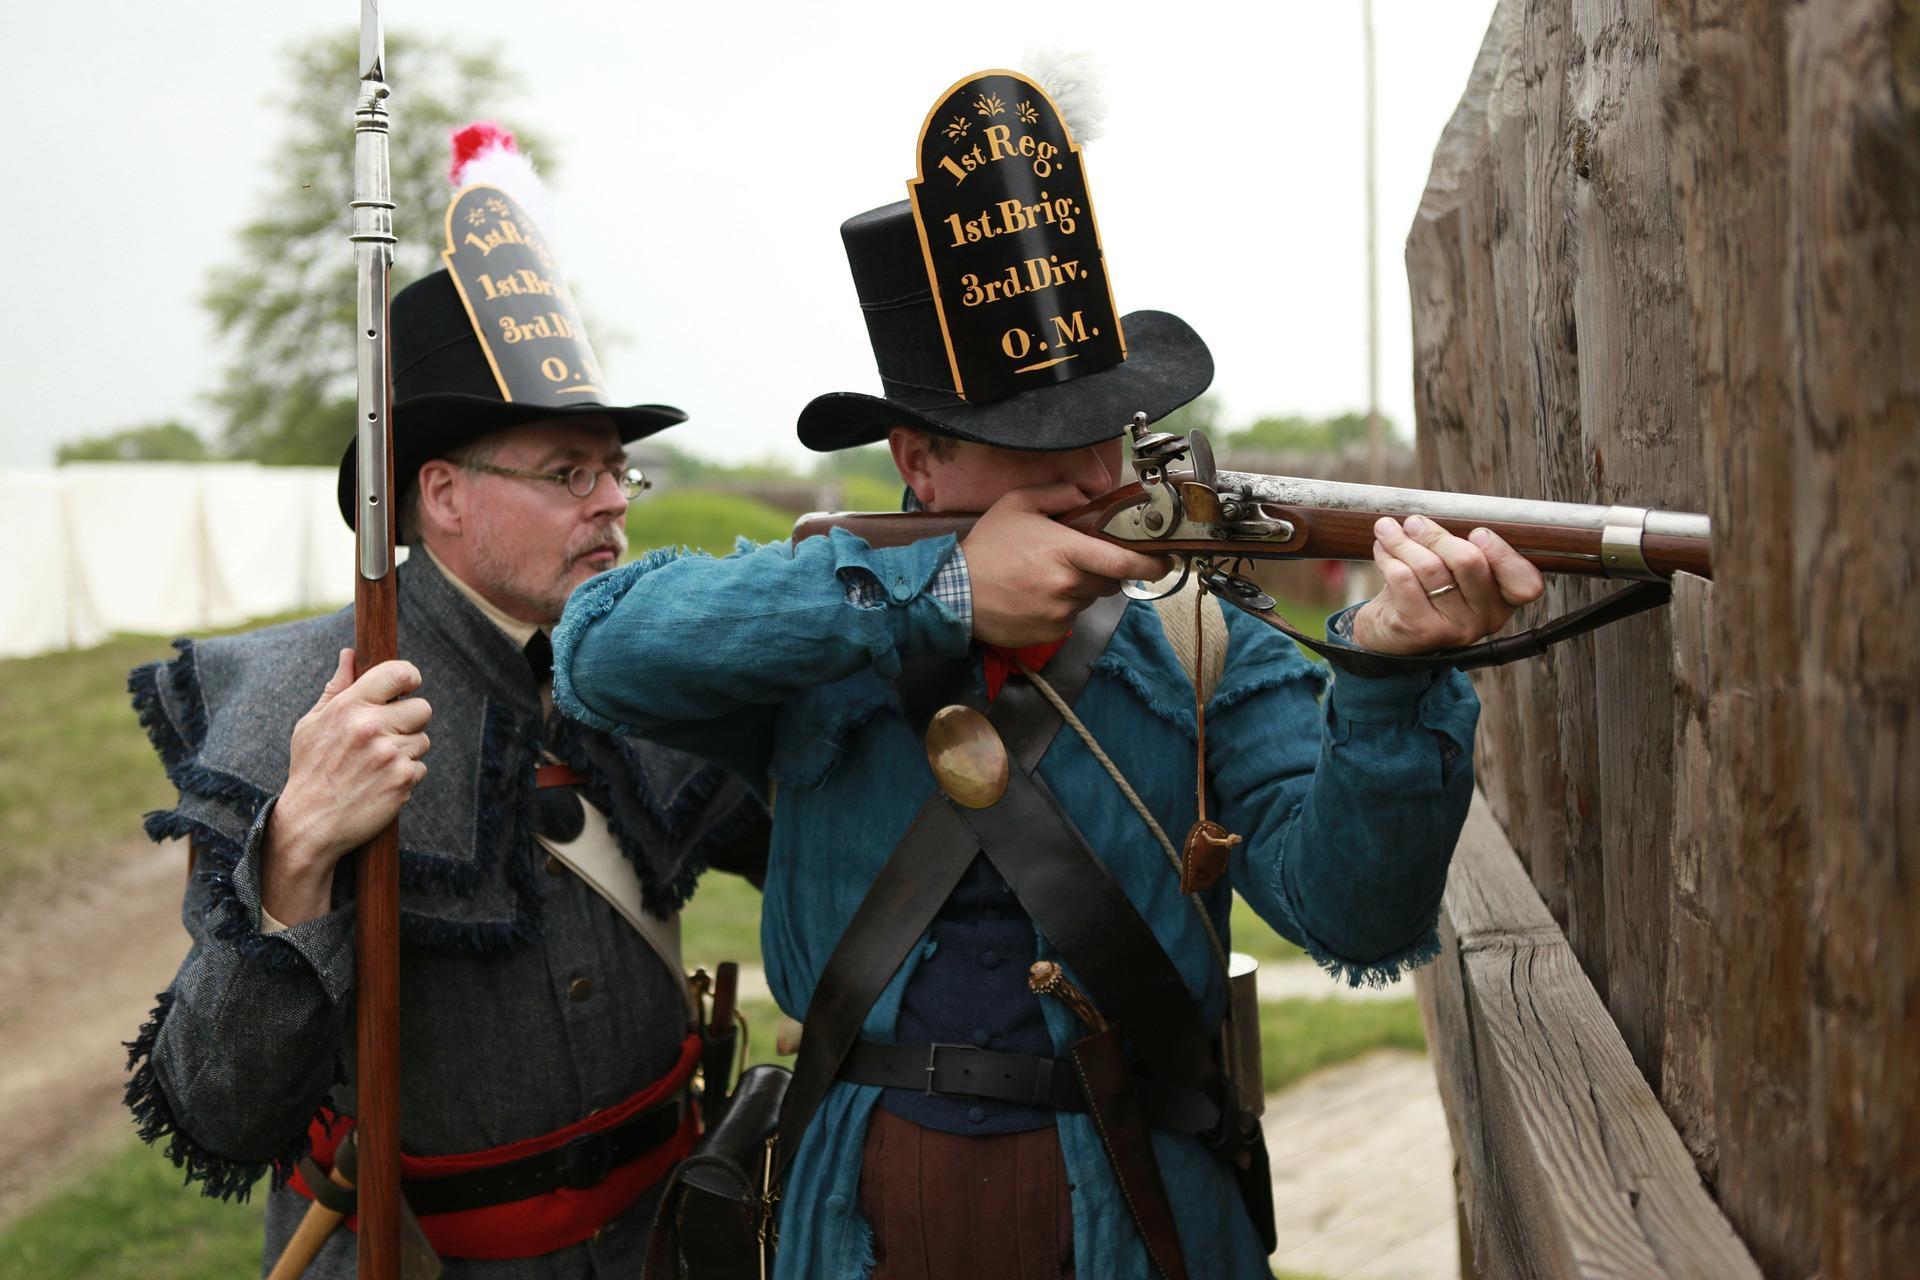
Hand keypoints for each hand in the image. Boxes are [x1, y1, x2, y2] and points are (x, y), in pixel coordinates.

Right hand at [262, 649, 431, 924]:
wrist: (311, 823)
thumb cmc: (310, 770)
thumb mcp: (312, 725)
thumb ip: (336, 688)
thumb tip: (350, 654)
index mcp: (348, 707)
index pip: (398, 673)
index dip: (410, 677)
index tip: (408, 686)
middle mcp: (371, 726)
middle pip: (422, 708)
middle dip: (410, 721)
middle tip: (388, 736)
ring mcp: (389, 753)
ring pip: (422, 740)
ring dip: (406, 751)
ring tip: (376, 765)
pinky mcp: (403, 778)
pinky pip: (420, 767)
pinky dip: (406, 776)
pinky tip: (380, 784)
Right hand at [960, 484, 1173, 646]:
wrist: (954, 592)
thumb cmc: (986, 547)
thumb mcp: (1017, 503)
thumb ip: (1059, 494)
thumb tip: (1089, 497)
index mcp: (1066, 551)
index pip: (1123, 562)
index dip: (1152, 563)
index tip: (1166, 559)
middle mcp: (1068, 585)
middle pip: (1109, 582)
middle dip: (1103, 571)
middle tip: (1077, 560)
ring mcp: (1061, 612)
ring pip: (1089, 600)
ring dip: (1078, 589)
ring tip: (1044, 578)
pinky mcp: (1051, 633)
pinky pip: (1070, 618)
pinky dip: (1061, 607)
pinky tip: (1035, 596)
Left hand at [1349, 515, 1544, 653]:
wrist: (1389, 634)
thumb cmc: (1427, 592)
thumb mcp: (1452, 571)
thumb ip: (1462, 547)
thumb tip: (1450, 511)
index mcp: (1504, 600)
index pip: (1525, 582)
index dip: (1502, 553)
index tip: (1477, 532)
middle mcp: (1486, 619)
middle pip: (1468, 560)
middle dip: (1435, 535)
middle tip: (1414, 522)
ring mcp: (1455, 629)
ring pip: (1430, 567)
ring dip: (1403, 541)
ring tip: (1387, 529)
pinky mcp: (1421, 631)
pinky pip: (1403, 579)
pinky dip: (1388, 557)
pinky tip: (1381, 549)